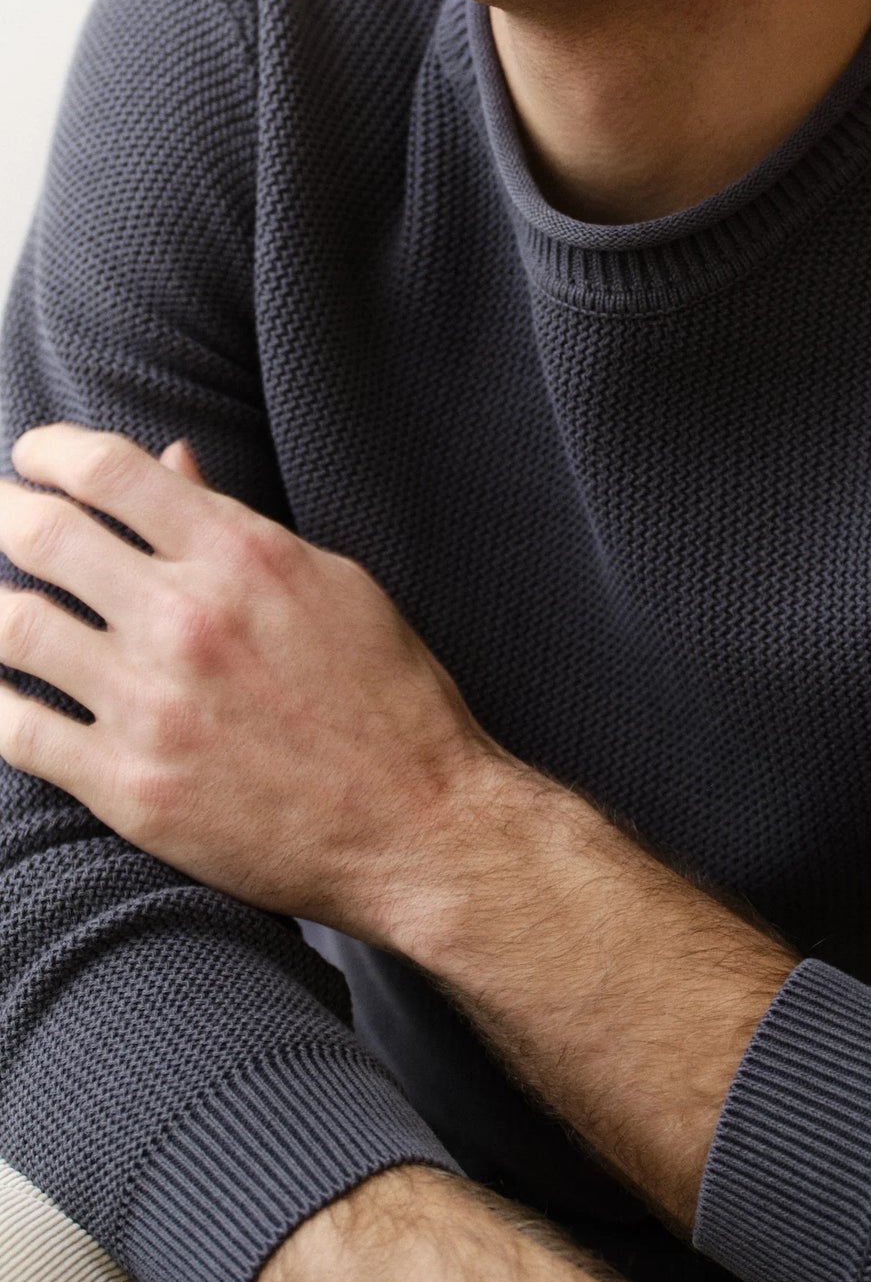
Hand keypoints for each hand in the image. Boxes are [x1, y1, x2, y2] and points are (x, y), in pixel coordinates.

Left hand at [0, 422, 526, 946]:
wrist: (418, 829)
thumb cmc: (392, 703)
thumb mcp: (337, 588)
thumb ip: (243, 527)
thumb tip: (170, 464)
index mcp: (247, 558)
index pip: (110, 471)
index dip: (52, 452)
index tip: (35, 459)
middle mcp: (190, 621)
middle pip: (42, 535)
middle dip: (3, 511)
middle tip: (2, 516)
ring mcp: (153, 707)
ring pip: (11, 627)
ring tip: (1, 606)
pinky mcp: (130, 788)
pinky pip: (15, 730)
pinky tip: (6, 692)